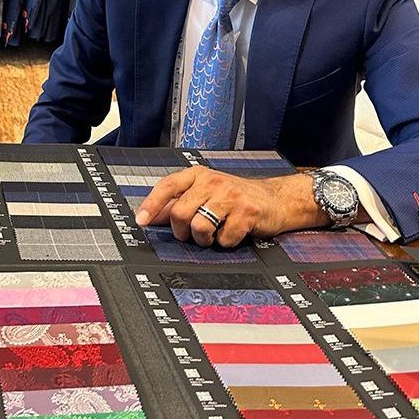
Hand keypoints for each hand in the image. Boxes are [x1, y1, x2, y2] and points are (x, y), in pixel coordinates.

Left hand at [134, 167, 327, 246]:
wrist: (277, 200)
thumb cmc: (236, 198)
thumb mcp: (205, 194)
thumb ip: (178, 204)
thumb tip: (151, 217)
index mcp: (198, 175)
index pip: (167, 186)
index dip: (152, 204)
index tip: (142, 221)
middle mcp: (212, 181)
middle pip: (180, 213)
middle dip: (182, 231)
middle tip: (192, 233)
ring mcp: (231, 195)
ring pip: (199, 227)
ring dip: (203, 239)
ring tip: (213, 234)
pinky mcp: (247, 212)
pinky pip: (224, 239)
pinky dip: (225, 243)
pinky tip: (232, 233)